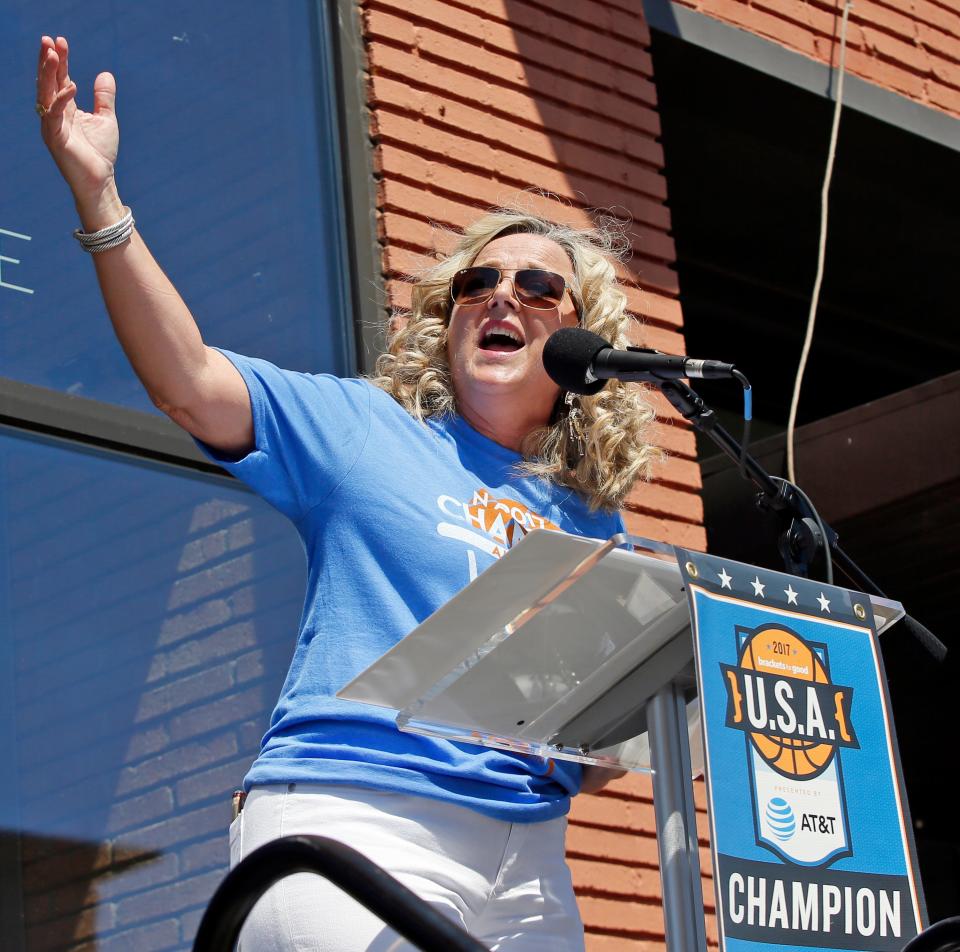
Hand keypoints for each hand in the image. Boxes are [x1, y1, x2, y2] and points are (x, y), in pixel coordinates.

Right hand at [37, 35, 122, 227]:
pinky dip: (62, 100)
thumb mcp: (106, 119)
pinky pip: (54, 115)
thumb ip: (104, 97)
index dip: (60, 60)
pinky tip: (70, 86)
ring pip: (46, 94)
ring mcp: (52, 126)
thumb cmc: (100, 153)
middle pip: (48, 82)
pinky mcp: (55, 138)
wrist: (100, 180)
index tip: (60, 40)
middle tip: (49, 40)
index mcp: (65, 108)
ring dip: (48, 73)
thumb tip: (106, 74)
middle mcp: (54, 114)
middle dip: (48, 60)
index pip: (59, 78)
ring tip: (52, 54)